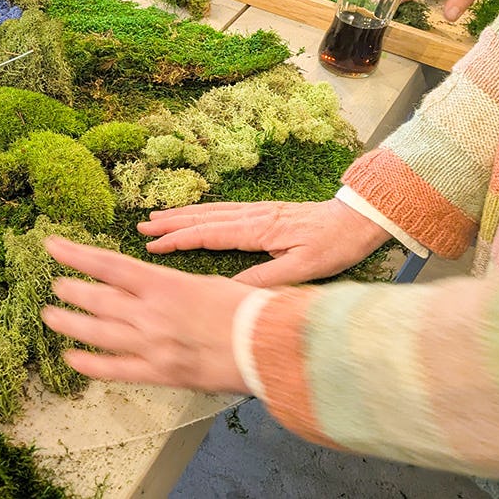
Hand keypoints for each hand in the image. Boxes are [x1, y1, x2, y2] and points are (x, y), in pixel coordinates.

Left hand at [40, 237, 250, 393]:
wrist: (272, 345)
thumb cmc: (249, 310)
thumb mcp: (208, 284)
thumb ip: (173, 288)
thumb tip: (151, 288)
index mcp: (164, 284)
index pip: (108, 264)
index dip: (75, 254)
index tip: (52, 245)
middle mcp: (152, 313)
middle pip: (98, 297)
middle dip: (71, 289)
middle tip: (55, 284)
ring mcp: (153, 344)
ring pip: (99, 331)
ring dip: (70, 323)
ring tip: (50, 315)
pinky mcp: (161, 373)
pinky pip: (116, 369)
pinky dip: (90, 364)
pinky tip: (71, 358)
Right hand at [138, 199, 389, 286]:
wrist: (358, 219)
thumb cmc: (334, 245)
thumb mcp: (304, 269)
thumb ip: (266, 278)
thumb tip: (230, 288)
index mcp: (257, 230)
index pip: (208, 234)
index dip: (178, 240)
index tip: (152, 246)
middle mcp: (252, 216)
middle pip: (202, 218)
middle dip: (170, 223)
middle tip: (141, 227)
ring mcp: (256, 211)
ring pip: (210, 211)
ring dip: (181, 214)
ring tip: (156, 218)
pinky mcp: (263, 211)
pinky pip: (223, 209)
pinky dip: (201, 211)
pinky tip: (192, 214)